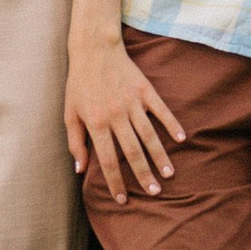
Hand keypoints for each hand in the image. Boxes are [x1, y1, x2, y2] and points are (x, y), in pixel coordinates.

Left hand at [65, 34, 187, 200]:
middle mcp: (115, 115)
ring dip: (159, 156)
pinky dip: (171, 124)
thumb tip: (80, 169)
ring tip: (168, 174)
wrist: (94, 50)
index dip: (115, 181)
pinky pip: (160, 110)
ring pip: (148, 135)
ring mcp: (132, 102)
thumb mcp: (70, 113)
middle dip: (143, 174)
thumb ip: (75, 142)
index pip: (107, 160)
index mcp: (96, 123)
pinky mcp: (144, 90)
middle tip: (153, 193)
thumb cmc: (79, 84)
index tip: (122, 199)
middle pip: (132, 151)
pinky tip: (180, 138)